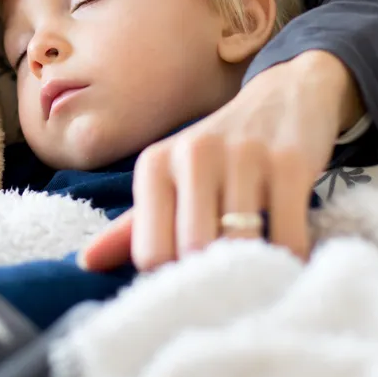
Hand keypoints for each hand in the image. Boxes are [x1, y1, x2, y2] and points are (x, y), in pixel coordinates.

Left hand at [80, 51, 362, 269]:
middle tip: (230, 281)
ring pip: (240, 245)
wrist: (286, 96)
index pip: (150, 252)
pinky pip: (288, 236)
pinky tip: (290, 254)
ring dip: (254, 268)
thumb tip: (85, 264)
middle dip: (214, 276)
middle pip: (193, 251)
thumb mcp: (172, 178)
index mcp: (155, 164)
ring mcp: (243, 156)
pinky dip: (291, 257)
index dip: (173, 277)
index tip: (192, 278)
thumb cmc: (219, 151)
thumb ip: (133, 225)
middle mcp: (193, 154)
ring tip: (259, 268)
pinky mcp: (290, 162)